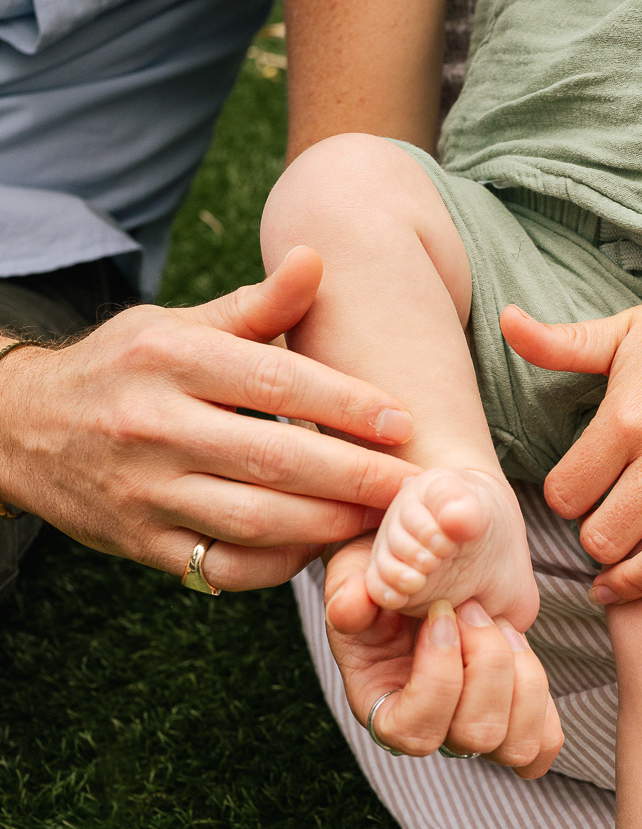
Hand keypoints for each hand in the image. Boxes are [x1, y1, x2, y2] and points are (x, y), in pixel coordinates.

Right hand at [0, 247, 416, 589]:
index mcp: (170, 359)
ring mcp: (144, 491)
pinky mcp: (140, 544)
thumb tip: (317, 260)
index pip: (277, 383)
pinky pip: (223, 568)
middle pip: (275, 459)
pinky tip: (315, 550)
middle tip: (415, 487)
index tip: (404, 422)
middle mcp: (153, 425)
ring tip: (381, 522)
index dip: (348, 406)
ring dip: (327, 526)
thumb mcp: (178, 326)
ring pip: (254, 520)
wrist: (21, 427)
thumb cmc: (124, 369)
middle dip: (356, 476)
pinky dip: (277, 567)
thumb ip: (256, 306)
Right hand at [323, 535, 562, 777]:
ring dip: (522, 675)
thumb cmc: (385, 575)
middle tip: (474, 608)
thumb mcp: (355, 573)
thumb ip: (348, 590)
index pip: (413, 731)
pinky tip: (519, 651)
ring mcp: (473, 729)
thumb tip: (349, 608)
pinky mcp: (513, 720)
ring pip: (516, 744)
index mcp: (380, 707)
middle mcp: (430, 730)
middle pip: (475, 735)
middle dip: (486, 662)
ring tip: (501, 625)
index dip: (438, 675)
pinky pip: (543, 742)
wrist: (429, 564)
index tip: (441, 614)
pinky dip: (542, 702)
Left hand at [501, 279, 641, 645]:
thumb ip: (560, 343)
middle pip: (608, 536)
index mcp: (627, 417)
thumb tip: (503, 322)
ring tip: (621, 584)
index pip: (566, 495)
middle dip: (596, 543)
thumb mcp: (623, 330)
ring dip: (639, 580)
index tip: (577, 498)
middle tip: (601, 536)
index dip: (564, 503)